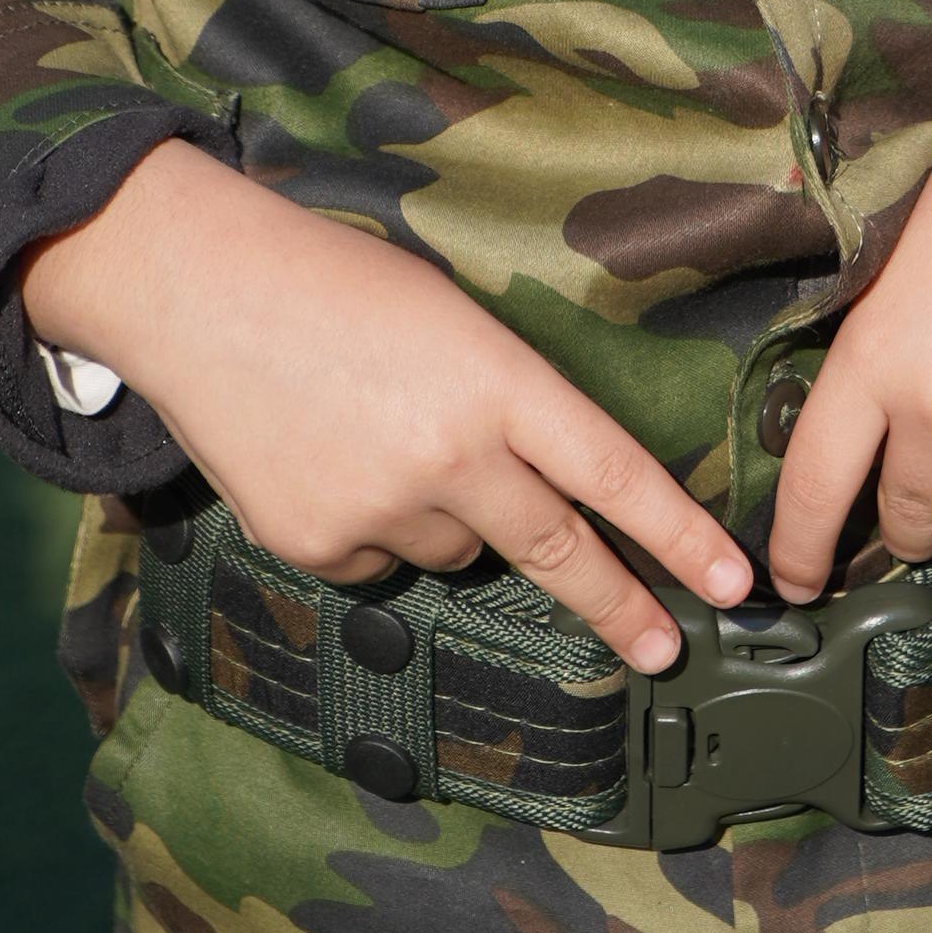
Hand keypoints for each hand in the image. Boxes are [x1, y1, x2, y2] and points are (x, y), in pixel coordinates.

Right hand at [20, 147, 749, 671]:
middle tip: (667, 648)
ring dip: (447, 513)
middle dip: (620, 606)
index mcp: (497, 382)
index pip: (613, 473)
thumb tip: (535, 487)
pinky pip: (380, 560)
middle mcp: (450, 457)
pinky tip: (332, 461)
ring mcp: (381, 511)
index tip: (731, 583)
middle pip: (558, 551)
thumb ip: (505, 404)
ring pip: (455, 549)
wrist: (200, 294)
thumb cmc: (337, 283)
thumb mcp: (453, 319)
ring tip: (382, 433)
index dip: (678, 536)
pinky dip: (374, 525)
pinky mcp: (319, 547)